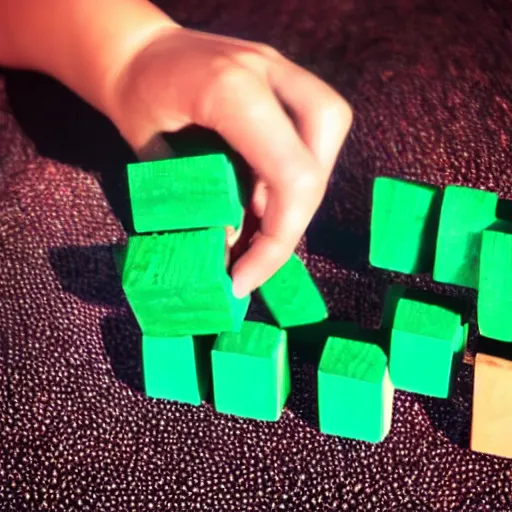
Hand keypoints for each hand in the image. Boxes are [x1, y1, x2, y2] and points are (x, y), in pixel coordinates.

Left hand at [110, 26, 352, 296]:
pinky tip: (263, 195)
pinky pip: (314, 131)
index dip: (277, 241)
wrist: (135, 47)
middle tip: (260, 253)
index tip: (244, 278)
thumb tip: (234, 244)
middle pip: (320, 157)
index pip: (290, 175)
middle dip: (296, 219)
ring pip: (327, 138)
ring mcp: (282, 70)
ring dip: (299, 197)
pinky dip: (293, 174)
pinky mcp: (286, 79)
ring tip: (261, 227)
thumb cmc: (133, 97)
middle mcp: (270, 73)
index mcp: (232, 89)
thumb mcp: (153, 154)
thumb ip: (201, 201)